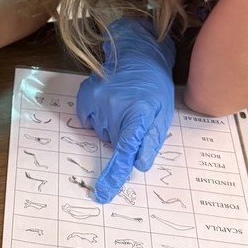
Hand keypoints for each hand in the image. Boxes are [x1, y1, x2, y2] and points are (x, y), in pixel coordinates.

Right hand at [76, 18, 175, 202]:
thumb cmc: (154, 86)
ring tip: (123, 105)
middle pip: (113, 143)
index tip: (103, 193)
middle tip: (134, 118)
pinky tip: (109, 103)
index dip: (114, 175)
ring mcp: (97, 100)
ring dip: (111, 126)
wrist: (136, 54)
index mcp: (139, 114)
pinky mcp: (85, 96)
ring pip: (101, 133)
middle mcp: (115, 107)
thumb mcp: (162, 113)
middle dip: (123, 137)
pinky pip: (88, 121)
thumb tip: (139, 164)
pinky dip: (97, 117)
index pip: (124, 151)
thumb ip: (151, 140)